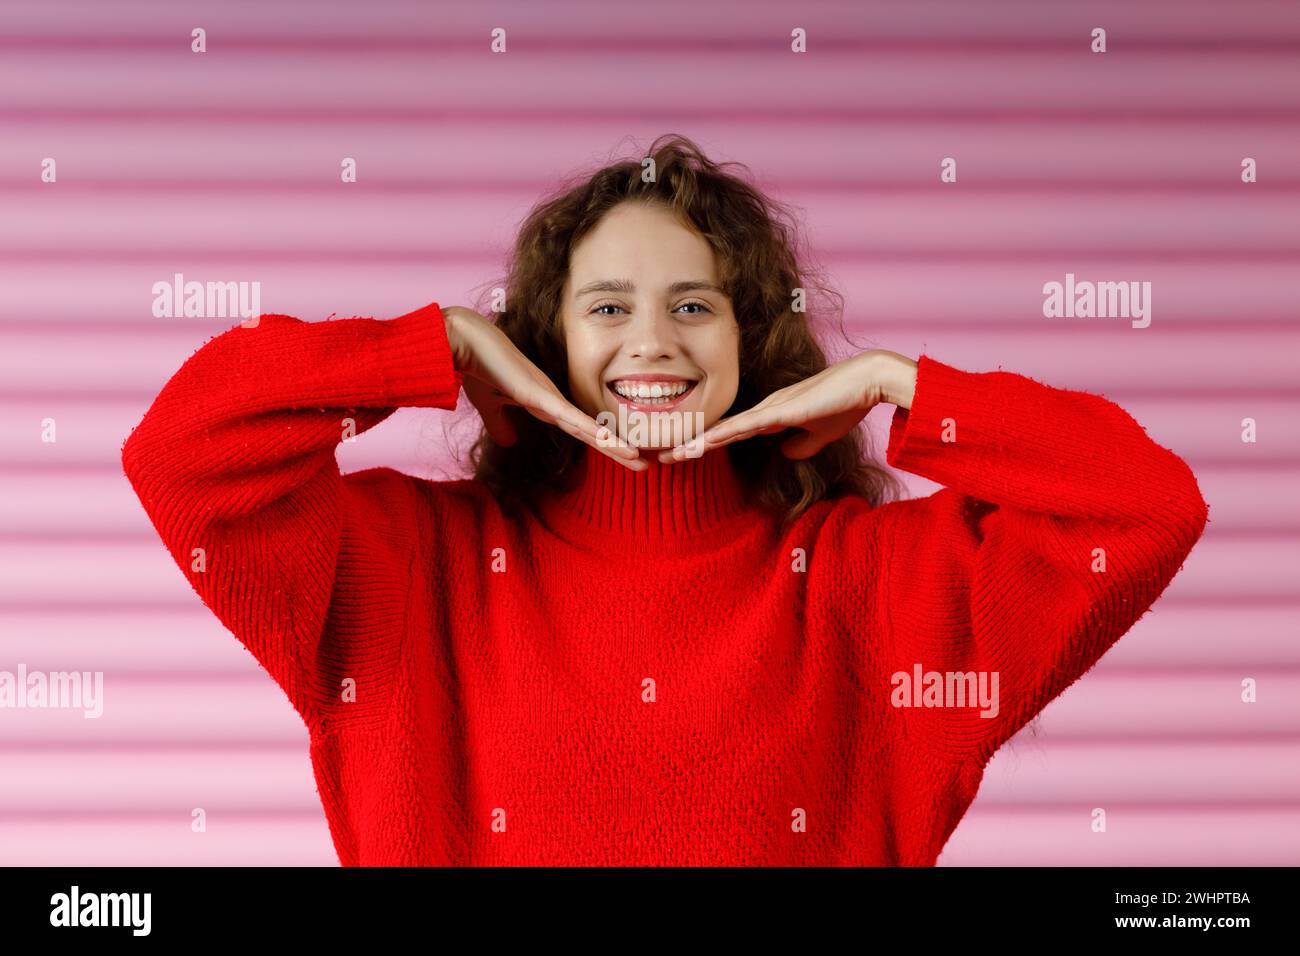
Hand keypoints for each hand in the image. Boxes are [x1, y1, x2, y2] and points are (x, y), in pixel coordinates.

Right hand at [442, 306, 645, 470]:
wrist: (466, 343)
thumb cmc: (478, 368)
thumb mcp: (490, 406)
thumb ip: (501, 424)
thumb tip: (510, 443)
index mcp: (545, 405)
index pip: (580, 431)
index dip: (602, 445)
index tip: (622, 457)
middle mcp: (554, 402)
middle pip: (592, 432)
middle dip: (617, 450)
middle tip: (643, 466)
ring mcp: (549, 398)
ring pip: (587, 427)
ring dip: (612, 445)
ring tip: (638, 460)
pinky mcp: (538, 395)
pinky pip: (568, 417)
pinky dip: (588, 429)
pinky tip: (607, 441)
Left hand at [659, 349, 917, 462]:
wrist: (866, 382)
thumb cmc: (846, 403)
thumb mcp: (820, 433)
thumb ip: (802, 443)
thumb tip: (786, 452)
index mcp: (770, 415)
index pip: (729, 434)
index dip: (705, 444)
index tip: (681, 455)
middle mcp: (763, 409)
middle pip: (719, 430)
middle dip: (691, 443)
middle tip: (661, 456)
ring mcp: (771, 408)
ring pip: (726, 429)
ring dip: (700, 442)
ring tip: (672, 454)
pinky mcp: (782, 410)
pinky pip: (746, 426)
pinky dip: (724, 435)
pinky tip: (705, 443)